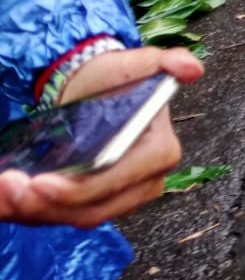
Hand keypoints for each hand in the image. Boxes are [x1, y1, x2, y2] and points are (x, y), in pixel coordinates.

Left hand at [0, 47, 203, 228]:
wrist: (93, 89)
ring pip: (74, 218)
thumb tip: (190, 66)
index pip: (118, 181)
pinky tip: (5, 197)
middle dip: (48, 205)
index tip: (38, 181)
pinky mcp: (95, 204)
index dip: (79, 189)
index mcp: (160, 153)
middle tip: (9, 187)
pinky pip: (63, 216)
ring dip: (34, 212)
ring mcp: (120, 197)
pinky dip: (32, 211)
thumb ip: (162, 61)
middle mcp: (145, 183)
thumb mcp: (133, 63)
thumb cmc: (112, 77)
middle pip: (95, 209)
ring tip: (2, 190)